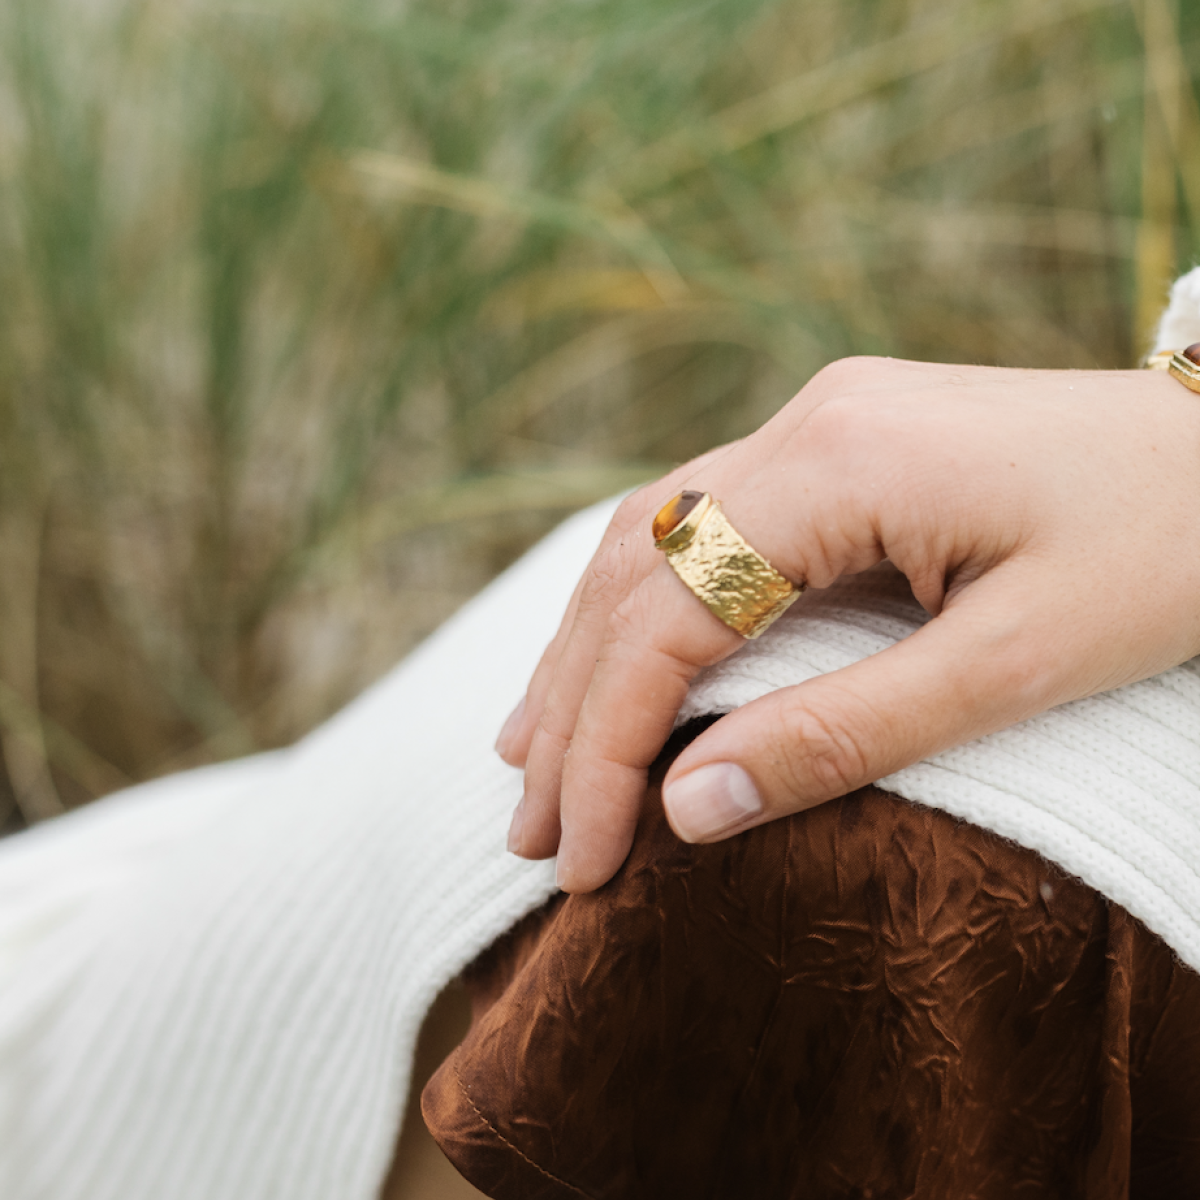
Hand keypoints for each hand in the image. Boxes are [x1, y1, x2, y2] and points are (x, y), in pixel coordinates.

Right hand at [495, 357, 1199, 892]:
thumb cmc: (1167, 549)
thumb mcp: (1017, 665)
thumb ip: (845, 733)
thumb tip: (688, 811)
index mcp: (843, 460)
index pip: (667, 615)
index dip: (607, 744)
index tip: (583, 854)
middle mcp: (804, 423)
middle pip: (634, 576)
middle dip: (572, 711)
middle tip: (532, 830)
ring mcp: (814, 424)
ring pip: (649, 544)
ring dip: (585, 657)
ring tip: (532, 758)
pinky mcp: (834, 448)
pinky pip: (701, 529)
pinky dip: (641, 610)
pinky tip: (609, 663)